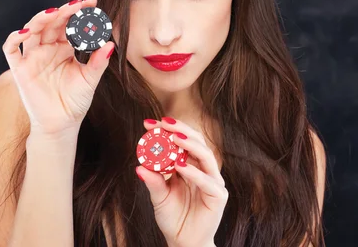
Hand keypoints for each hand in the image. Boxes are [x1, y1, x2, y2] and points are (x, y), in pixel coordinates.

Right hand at [1, 0, 114, 135]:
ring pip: (32, 30)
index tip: (93, 3)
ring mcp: (32, 57)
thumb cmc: (75, 101)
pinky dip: (15, 38)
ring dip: (41, 19)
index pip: (70, 24)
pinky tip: (26, 32)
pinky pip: (11, 49)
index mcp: (64, 48)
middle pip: (52, 23)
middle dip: (64, 11)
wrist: (61, 125)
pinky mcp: (19, 69)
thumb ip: (98, 61)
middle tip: (78, 4)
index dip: (79, 13)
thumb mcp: (90, 79)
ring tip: (55, 12)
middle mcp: (47, 48)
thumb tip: (111, 44)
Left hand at [137, 118, 227, 246]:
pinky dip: (194, 172)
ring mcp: (213, 182)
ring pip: (206, 156)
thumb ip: (153, 181)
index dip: (168, 129)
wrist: (183, 242)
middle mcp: (204, 169)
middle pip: (197, 142)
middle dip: (180, 129)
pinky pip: (207, 181)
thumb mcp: (158, 196)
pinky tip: (180, 166)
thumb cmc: (173, 217)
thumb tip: (139, 166)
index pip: (182, 140)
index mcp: (191, 164)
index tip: (149, 123)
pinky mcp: (218, 196)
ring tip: (173, 137)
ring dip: (189, 144)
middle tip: (163, 123)